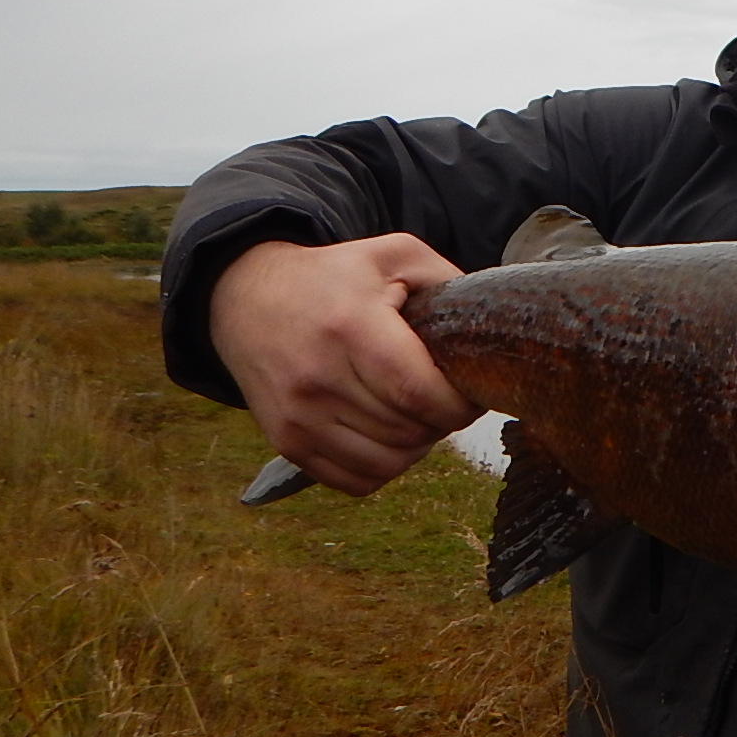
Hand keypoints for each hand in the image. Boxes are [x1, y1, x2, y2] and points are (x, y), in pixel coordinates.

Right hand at [209, 235, 480, 495]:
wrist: (245, 299)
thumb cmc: (334, 278)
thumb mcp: (393, 255)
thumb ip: (447, 280)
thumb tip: (491, 325)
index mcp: (350, 327)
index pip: (418, 393)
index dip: (459, 405)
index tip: (471, 392)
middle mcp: (318, 378)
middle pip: (409, 431)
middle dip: (443, 421)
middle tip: (445, 397)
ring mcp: (297, 416)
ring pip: (389, 463)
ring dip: (417, 445)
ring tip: (417, 413)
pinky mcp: (286, 442)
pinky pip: (357, 481)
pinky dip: (385, 466)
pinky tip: (389, 434)